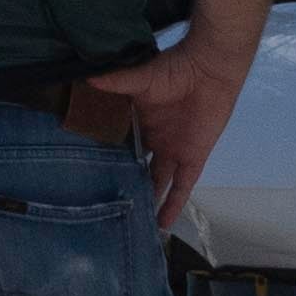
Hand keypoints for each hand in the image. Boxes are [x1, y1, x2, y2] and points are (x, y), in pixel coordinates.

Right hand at [96, 36, 254, 222]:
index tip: (86, 179)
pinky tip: (161, 225)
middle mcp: (154, 140)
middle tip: (103, 209)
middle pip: (136, 168)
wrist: (209, 70)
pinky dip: (172, 205)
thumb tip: (85, 78)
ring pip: (157, 182)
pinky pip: (181, 187)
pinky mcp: (192, 159)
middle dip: (124, 185)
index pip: (119, 147)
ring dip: (147, 200)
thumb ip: (116, 82)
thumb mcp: (141, 79)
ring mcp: (173, 152)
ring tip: (129, 224)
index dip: (106, 161)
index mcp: (138, 122)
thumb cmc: (174, 70)